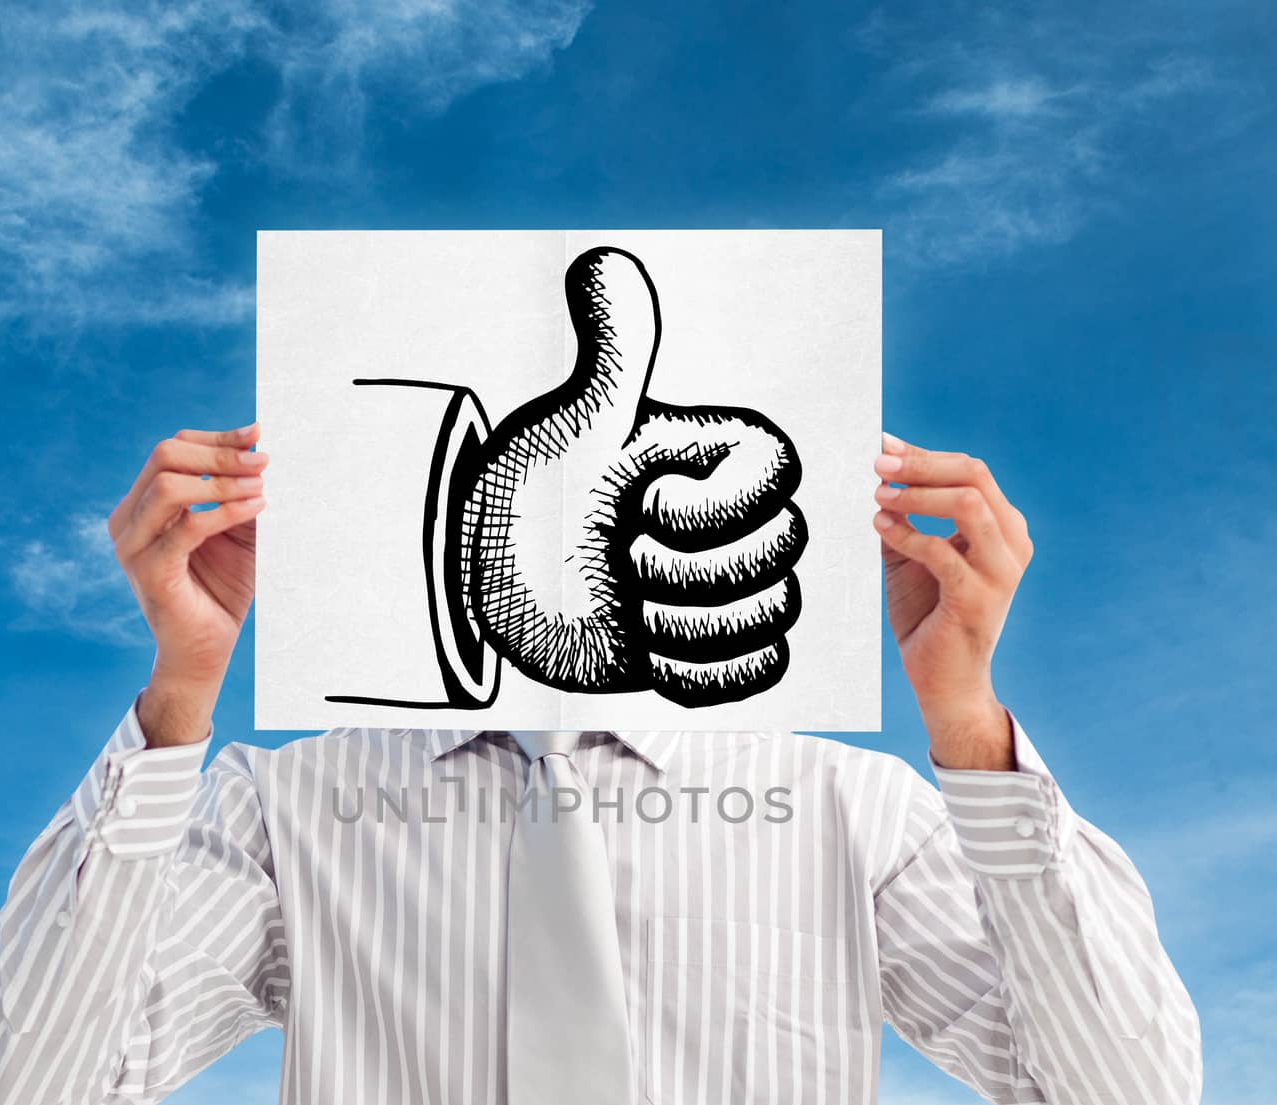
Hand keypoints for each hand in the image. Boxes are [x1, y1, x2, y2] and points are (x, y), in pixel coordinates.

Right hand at [108, 422, 267, 688]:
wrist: (207, 651)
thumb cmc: (221, 592)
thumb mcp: (238, 534)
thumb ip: (240, 495)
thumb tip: (259, 452)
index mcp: (143, 504)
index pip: (172, 450)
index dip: (216, 438)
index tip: (257, 435)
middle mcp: (129, 519)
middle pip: (166, 456)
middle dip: (220, 454)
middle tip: (263, 462)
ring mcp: (133, 545)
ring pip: (169, 486)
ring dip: (222, 481)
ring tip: (260, 488)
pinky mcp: (149, 571)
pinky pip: (186, 527)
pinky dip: (224, 512)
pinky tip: (254, 509)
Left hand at [453, 247, 806, 706]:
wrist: (499, 590)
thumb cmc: (534, 500)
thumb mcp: (575, 430)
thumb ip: (613, 357)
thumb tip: (602, 261)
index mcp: (724, 465)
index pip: (777, 486)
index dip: (707, 509)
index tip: (639, 505)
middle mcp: (743, 525)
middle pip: (774, 561)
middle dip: (679, 573)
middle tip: (617, 561)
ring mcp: (733, 592)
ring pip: (765, 620)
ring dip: (676, 624)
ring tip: (623, 605)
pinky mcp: (716, 653)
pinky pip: (753, 670)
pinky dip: (693, 670)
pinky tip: (642, 648)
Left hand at [872, 433, 1031, 755]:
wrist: (943, 680)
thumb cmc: (928, 616)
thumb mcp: (910, 556)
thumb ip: (901, 516)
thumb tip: (880, 470)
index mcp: (1002, 528)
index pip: (970, 471)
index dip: (925, 455)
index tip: (883, 446)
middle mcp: (1011, 543)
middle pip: (974, 476)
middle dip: (922, 464)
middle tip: (878, 463)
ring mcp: (1001, 570)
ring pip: (968, 504)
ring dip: (917, 495)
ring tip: (879, 497)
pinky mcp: (978, 598)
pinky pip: (941, 552)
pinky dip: (907, 534)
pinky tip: (880, 528)